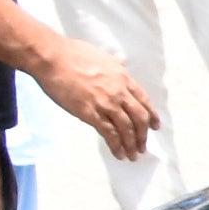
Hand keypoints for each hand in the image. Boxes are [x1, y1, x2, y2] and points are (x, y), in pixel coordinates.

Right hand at [34, 39, 160, 158]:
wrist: (53, 58)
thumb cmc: (72, 54)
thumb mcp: (102, 55)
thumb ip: (114, 62)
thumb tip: (122, 60)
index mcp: (123, 78)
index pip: (144, 100)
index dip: (152, 116)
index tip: (155, 126)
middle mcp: (118, 92)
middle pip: (139, 118)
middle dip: (143, 135)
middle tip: (143, 146)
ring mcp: (105, 103)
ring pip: (126, 129)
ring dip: (131, 144)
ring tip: (133, 155)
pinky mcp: (90, 113)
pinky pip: (108, 133)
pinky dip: (116, 146)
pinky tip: (119, 154)